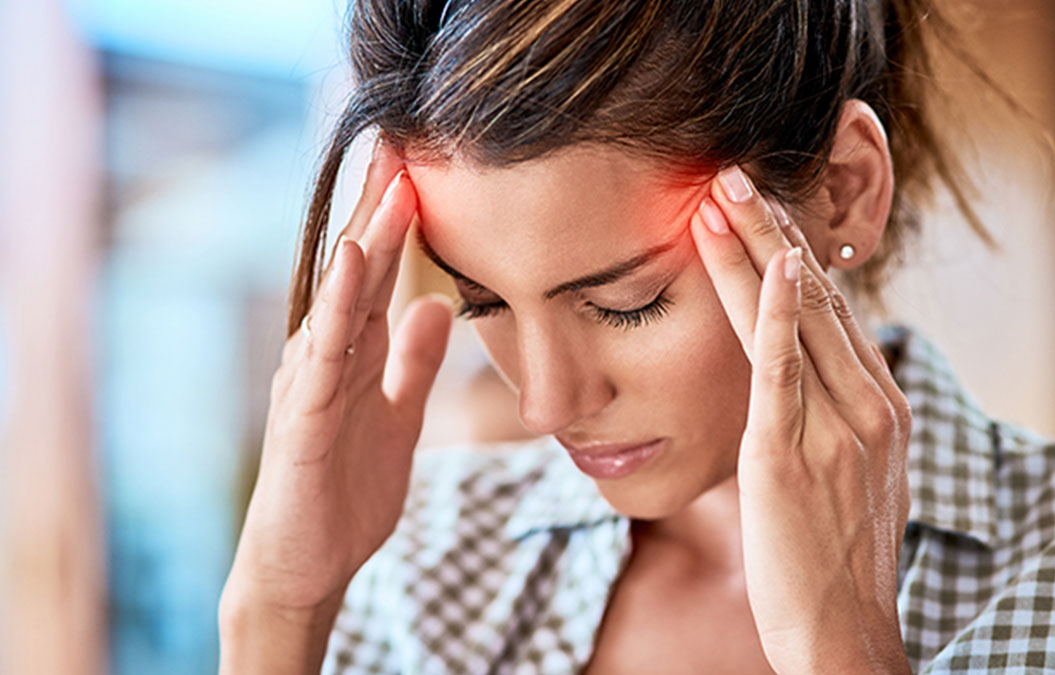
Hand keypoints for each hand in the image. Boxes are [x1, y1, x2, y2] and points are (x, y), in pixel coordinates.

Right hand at [223, 141, 451, 616]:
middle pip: (357, 272)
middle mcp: (326, 356)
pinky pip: (322, 354)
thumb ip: (412, 363)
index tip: (428, 168)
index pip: (378, 275)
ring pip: (339, 301)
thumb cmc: (344, 490)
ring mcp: (309, 384)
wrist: (306, 567)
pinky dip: (337, 307)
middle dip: (381, 210)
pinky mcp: (301, 419)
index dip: (401, 223)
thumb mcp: (396, 416)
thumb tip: (437, 304)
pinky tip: (352, 265)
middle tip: (405, 144)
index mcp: (352, 353)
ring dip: (364, 243)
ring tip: (389, 188)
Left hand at [689, 166, 912, 673]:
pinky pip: (785, 370)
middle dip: (774, 231)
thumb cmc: (835, 561)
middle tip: (735, 174)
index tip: (764, 211)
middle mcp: (870, 406)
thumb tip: (804, 386)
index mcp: (882, 408)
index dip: (795, 256)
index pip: (834, 313)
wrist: (845, 634)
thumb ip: (833, 422)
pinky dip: (774, 313)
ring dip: (758, 249)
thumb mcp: (849, 479)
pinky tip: (767, 265)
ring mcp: (837, 428)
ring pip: (796, 319)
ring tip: (722, 193)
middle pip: (817, 298)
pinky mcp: (792, 454)